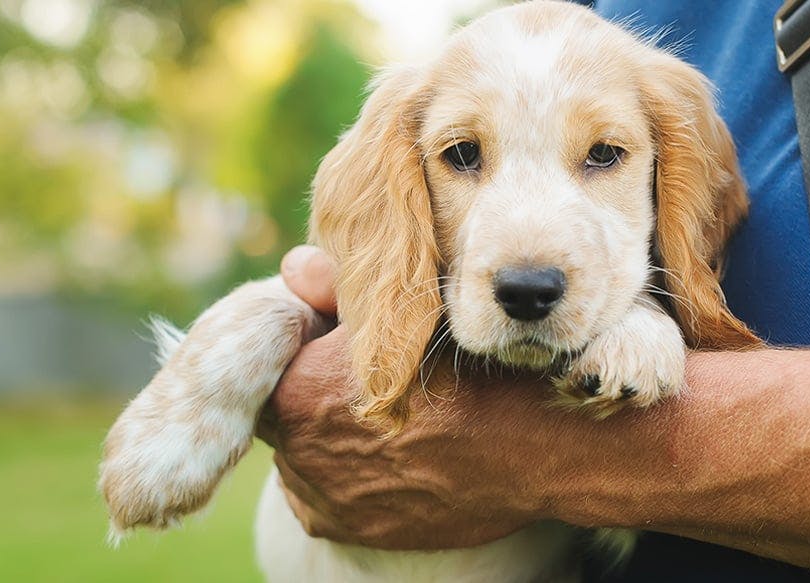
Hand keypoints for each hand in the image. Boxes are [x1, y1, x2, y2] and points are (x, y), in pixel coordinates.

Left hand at [257, 245, 562, 549]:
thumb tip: (290, 267)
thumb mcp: (401, 312)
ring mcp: (321, 495)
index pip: (272, 361)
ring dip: (325, 437)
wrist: (538, 444)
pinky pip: (324, 495)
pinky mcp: (347, 527)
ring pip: (302, 453)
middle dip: (309, 392)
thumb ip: (332, 290)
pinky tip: (384, 455)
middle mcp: (297, 452)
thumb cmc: (473, 368)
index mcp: (296, 392)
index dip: (301, 348)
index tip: (334, 343)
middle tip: (358, 379)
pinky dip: (343, 476)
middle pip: (284, 409)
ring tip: (381, 418)